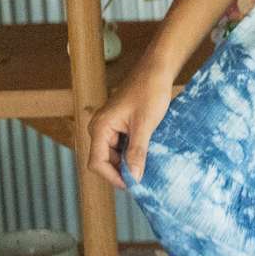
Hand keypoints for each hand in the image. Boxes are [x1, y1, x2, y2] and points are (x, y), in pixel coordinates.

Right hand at [86, 61, 174, 189]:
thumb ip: (137, 152)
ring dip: (127, 162)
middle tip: (143, 179)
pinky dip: (131, 153)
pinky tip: (146, 155)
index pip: (97, 163)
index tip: (133, 185)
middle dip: (121, 171)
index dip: (113, 177)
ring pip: (113, 154)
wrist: (157, 70)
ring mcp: (108, 126)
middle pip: (104, 160)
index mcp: (100, 127)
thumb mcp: (145, 125)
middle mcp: (99, 128)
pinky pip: (120, 145)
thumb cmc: (150, 92)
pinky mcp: (118, 124)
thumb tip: (134, 178)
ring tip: (146, 168)